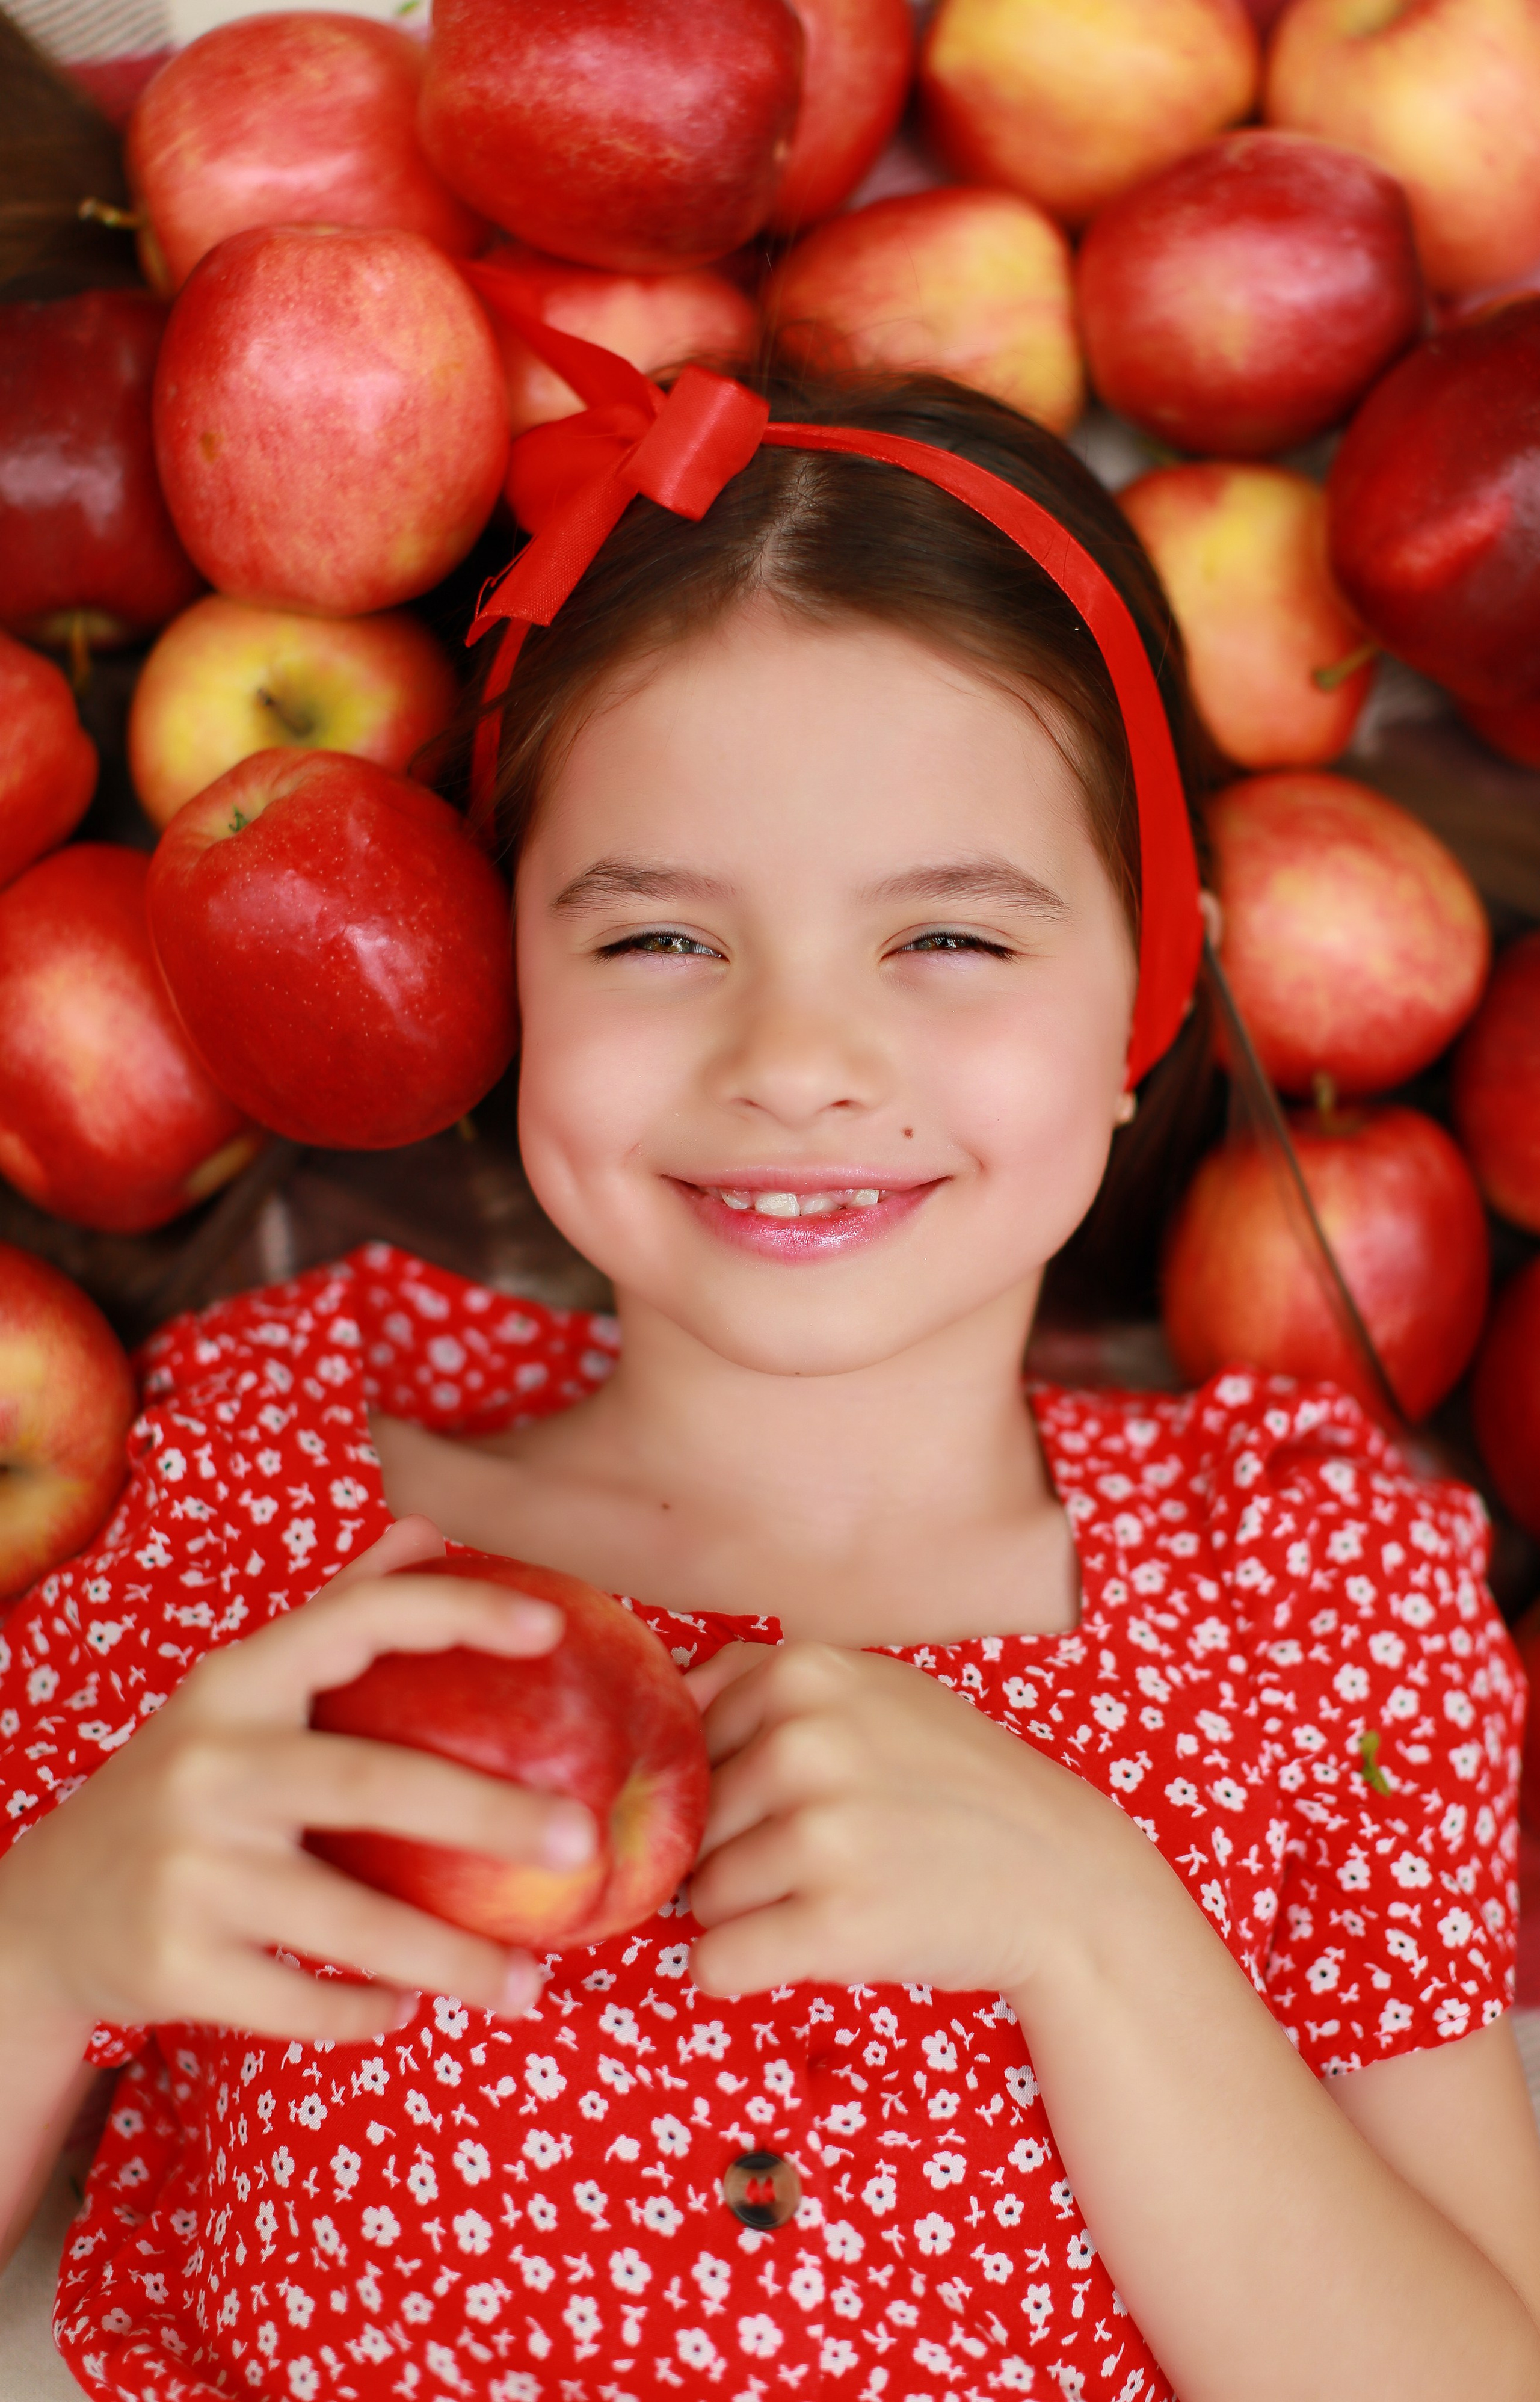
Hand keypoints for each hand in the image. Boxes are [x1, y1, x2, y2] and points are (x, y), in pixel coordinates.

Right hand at [0, 1517, 596, 2044]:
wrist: (44, 1912)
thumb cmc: (185, 1785)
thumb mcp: (241, 1694)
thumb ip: (335, 1613)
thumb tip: (427, 1531)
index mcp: (235, 1684)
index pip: (355, 1620)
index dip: (456, 1612)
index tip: (551, 1628)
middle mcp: (209, 1767)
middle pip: (370, 1783)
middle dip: (488, 1813)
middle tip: (582, 1838)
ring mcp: (188, 1869)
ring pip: (346, 1920)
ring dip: (450, 1958)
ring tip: (531, 1982)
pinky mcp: (174, 1965)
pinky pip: (299, 2001)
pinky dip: (364, 2013)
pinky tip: (406, 2010)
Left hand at [684, 1640, 1143, 1999]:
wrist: (1062, 1876)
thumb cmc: (955, 1783)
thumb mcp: (871, 1688)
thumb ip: (759, 1681)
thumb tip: (658, 1700)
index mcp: (802, 1672)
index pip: (684, 1744)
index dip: (724, 1786)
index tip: (785, 1801)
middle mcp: (805, 1744)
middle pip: (690, 1824)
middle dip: (736, 1852)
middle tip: (825, 1857)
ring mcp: (822, 1835)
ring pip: (700, 1897)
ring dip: (749, 1912)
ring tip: (833, 1894)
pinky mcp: (835, 1925)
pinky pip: (715, 1964)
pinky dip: (742, 1971)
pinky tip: (806, 1946)